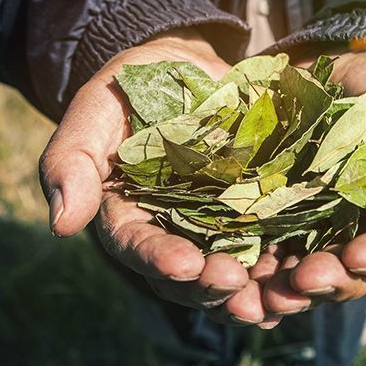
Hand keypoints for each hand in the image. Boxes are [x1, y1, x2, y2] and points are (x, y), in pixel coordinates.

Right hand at [39, 30, 276, 326]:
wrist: (184, 67)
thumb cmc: (131, 87)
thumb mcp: (95, 109)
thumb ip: (72, 159)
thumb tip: (61, 225)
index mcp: (127, 215)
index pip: (137, 245)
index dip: (159, 259)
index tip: (183, 264)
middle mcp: (172, 232)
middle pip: (187, 275)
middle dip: (209, 285)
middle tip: (233, 284)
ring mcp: (217, 228)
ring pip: (231, 274)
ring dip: (252, 291)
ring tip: (274, 298)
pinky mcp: (257, 213)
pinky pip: (271, 248)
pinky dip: (285, 267)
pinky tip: (304, 277)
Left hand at [261, 50, 365, 314]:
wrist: (347, 72)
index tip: (357, 255)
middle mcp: (354, 238)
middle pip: (342, 275)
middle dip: (324, 280)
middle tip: (303, 279)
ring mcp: (310, 232)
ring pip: (298, 275)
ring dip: (281, 289)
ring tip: (263, 293)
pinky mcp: (271, 216)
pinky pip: (257, 251)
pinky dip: (245, 269)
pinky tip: (231, 277)